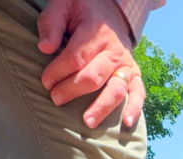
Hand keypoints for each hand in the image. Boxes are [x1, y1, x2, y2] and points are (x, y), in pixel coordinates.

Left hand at [37, 0, 145, 128]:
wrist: (111, 10)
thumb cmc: (82, 10)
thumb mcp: (64, 6)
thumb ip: (51, 23)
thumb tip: (45, 48)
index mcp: (96, 32)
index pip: (76, 58)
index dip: (58, 72)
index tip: (45, 81)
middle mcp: (113, 50)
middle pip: (93, 77)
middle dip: (72, 90)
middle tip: (55, 98)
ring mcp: (125, 64)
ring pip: (115, 88)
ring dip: (101, 107)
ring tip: (87, 121)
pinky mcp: (134, 73)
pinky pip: (138, 92)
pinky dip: (135, 108)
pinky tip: (126, 123)